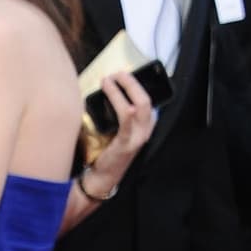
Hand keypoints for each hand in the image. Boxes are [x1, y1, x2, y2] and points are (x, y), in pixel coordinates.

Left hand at [86, 70, 156, 193]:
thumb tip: (108, 88)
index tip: (122, 73)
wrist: (102, 178)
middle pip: (145, 98)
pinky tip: (109, 92)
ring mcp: (138, 137)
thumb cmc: (107, 151)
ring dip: (123, 88)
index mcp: (145, 125)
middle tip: (116, 73)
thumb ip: (119, 113)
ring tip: (108, 80)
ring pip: (138, 105)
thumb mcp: (117, 129)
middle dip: (131, 81)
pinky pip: (126, 118)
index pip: (147, 99)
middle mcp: (146, 130)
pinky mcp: (126, 143)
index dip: (136, 83)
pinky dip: (119, 101)